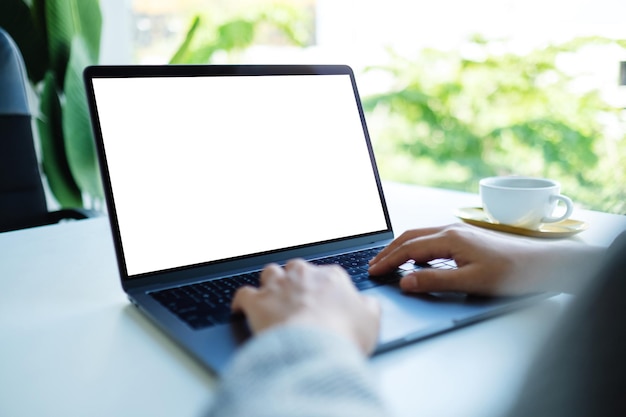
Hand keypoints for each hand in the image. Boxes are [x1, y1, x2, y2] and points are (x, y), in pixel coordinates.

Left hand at [231, 259, 380, 354]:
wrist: (314, 347)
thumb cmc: (343, 334)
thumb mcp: (371, 321)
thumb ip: (368, 307)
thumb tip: (366, 304)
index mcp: (332, 277)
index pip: (327, 274)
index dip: (324, 288)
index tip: (323, 299)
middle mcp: (303, 275)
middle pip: (295, 268)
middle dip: (295, 279)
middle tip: (298, 297)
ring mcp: (278, 286)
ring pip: (270, 273)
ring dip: (270, 283)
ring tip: (271, 296)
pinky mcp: (257, 302)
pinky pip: (243, 294)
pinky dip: (241, 301)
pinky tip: (241, 308)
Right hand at [369, 223, 602, 295]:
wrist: (543, 263)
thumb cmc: (511, 273)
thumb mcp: (470, 281)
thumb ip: (435, 281)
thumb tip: (405, 282)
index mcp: (449, 238)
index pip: (408, 249)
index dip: (388, 260)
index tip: (373, 271)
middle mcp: (451, 230)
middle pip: (410, 237)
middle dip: (389, 251)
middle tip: (373, 265)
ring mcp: (459, 232)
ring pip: (421, 236)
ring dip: (402, 248)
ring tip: (388, 261)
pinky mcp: (467, 238)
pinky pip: (433, 240)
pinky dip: (417, 248)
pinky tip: (418, 260)